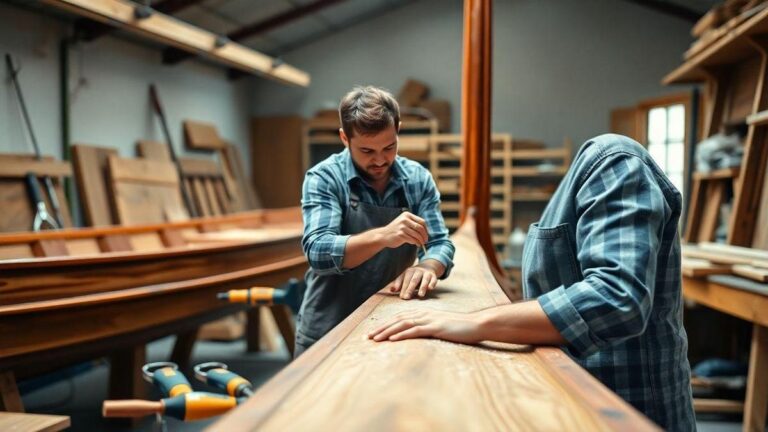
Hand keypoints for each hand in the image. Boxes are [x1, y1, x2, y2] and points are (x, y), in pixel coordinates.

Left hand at [368, 309, 482, 343]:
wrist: (476, 324)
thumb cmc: (459, 327)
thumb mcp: (440, 326)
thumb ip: (427, 328)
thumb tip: (416, 334)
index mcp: (423, 314)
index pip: (399, 318)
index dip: (384, 325)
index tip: (372, 333)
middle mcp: (423, 314)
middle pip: (397, 320)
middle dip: (381, 328)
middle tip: (367, 337)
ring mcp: (429, 320)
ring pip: (403, 324)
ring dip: (387, 331)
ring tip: (375, 339)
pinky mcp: (436, 327)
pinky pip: (416, 330)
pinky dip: (403, 334)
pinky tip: (393, 339)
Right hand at [378, 212, 427, 248]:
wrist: (383, 235)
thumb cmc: (396, 230)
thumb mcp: (404, 223)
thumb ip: (414, 225)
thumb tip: (426, 232)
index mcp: (407, 215)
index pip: (422, 221)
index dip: (426, 229)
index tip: (426, 235)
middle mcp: (404, 219)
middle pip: (420, 228)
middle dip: (424, 236)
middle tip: (425, 241)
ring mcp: (402, 227)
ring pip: (417, 235)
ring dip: (420, 240)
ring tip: (421, 244)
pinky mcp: (400, 234)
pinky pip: (412, 239)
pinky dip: (415, 243)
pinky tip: (416, 244)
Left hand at [390, 264, 437, 298]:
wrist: (427, 267)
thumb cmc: (413, 276)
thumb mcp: (405, 278)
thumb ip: (398, 284)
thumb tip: (390, 290)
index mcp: (408, 271)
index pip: (404, 279)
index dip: (401, 286)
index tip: (400, 295)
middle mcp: (417, 271)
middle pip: (413, 280)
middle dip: (409, 289)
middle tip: (406, 297)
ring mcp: (425, 273)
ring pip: (424, 280)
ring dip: (422, 287)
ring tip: (420, 295)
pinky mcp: (433, 276)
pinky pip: (433, 279)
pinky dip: (432, 283)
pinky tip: (430, 289)